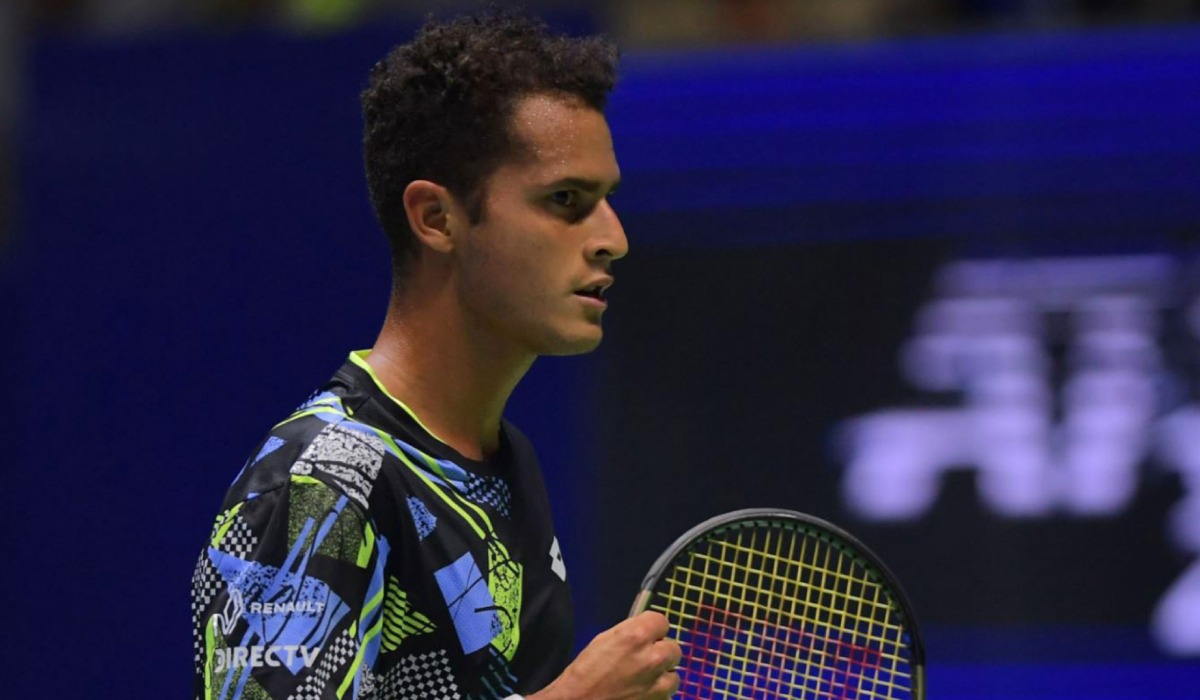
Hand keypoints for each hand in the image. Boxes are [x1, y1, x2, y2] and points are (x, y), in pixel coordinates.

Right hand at [529, 611, 681, 699]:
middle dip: (660, 652)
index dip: (653, 629)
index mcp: (637, 636)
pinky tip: (640, 693)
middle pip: (673, 648)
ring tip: (643, 680)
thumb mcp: (604, 640)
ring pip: (674, 675)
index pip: (662, 622)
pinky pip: (667, 694)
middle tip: (644, 660)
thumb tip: (646, 632)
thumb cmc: (585, 672)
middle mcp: (653, 657)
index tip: (647, 635)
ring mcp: (658, 684)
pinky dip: (657, 694)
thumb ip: (630, 633)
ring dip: (661, 676)